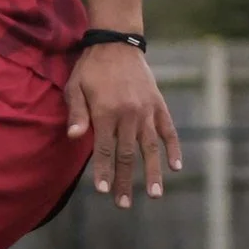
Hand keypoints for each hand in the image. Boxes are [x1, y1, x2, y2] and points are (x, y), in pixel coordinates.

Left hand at [66, 43, 179, 208]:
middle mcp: (129, 114)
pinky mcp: (159, 105)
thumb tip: (72, 138)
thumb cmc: (90, 69)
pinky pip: (169, 130)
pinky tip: (176, 166)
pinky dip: (173, 148)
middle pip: (127, 154)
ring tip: (154, 195)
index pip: (103, 149)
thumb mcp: (74, 88)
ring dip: (152, 173)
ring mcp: (147, 111)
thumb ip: (76, 114)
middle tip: (123, 204)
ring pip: (151, 147)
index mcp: (106, 112)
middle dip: (124, 181)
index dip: (102, 171)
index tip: (101, 192)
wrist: (117, 43)